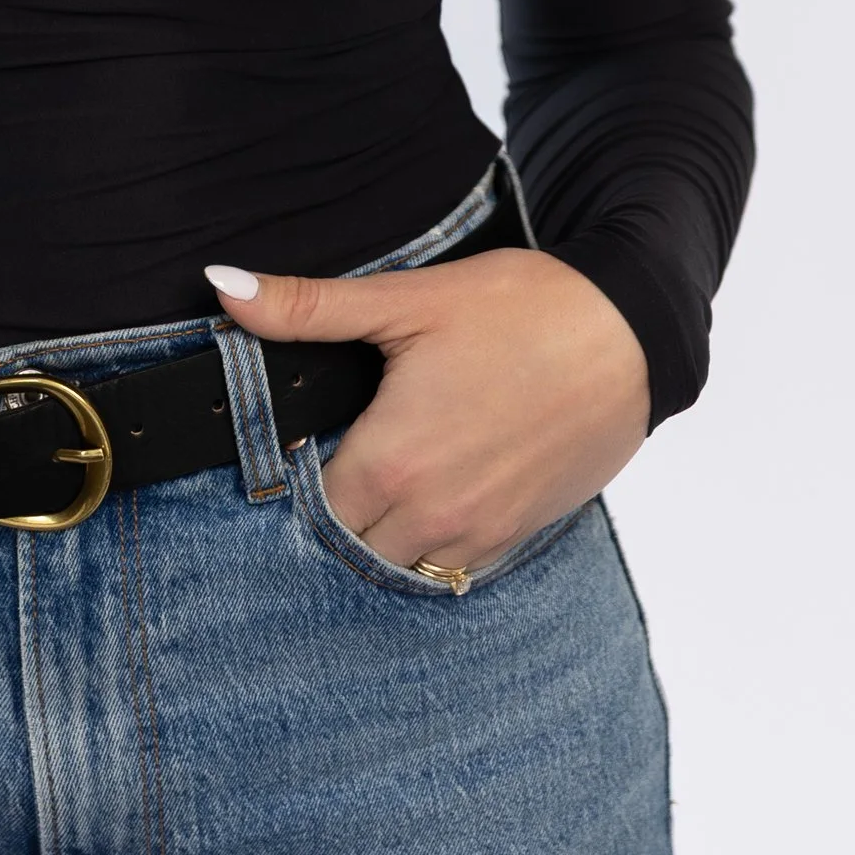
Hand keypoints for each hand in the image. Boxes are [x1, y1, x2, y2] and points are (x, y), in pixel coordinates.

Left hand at [207, 244, 649, 576]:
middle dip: (329, 516)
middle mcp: (431, 516)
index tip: (295, 448)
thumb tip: (222, 284)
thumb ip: (307, 306)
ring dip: (378, 537)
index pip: (305, 509)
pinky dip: (428, 547)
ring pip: (398, 568)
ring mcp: (479, 534)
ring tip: (376, 481)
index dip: (289, 482)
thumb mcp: (407, 300)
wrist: (632, 332)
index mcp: (391, 463)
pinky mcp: (517, 535)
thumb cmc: (523, 309)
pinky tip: (427, 498)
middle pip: (346, 548)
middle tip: (330, 463)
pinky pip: (451, 570)